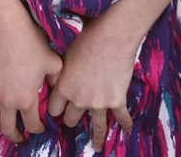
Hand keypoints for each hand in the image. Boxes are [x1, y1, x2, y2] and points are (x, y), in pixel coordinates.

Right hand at [0, 9, 62, 141]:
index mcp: (27, 99)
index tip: (39, 126)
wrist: (6, 23)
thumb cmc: (32, 41)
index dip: (37, 128)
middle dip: (15, 135)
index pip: (32, 126)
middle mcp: (7, 100)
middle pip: (8, 129)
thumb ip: (57, 80)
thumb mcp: (53, 61)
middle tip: (20, 134)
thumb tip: (57, 90)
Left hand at [47, 18, 134, 151]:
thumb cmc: (86, 37)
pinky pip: (121, 118)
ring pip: (96, 126)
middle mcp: (79, 99)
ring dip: (96, 136)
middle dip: (72, 119)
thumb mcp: (66, 53)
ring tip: (97, 146)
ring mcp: (99, 103)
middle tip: (74, 120)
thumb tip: (53, 74)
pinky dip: (125, 125)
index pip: (53, 109)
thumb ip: (61, 71)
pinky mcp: (117, 100)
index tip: (57, 111)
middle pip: (71, 119)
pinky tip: (126, 131)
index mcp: (63, 87)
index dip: (55, 109)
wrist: (112, 35)